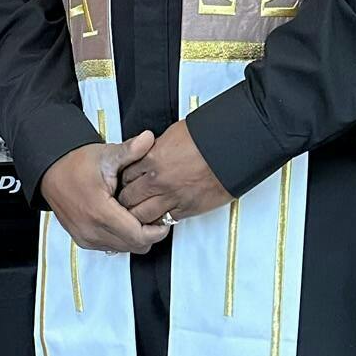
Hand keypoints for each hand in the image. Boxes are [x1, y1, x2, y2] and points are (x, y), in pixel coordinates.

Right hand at [41, 132, 171, 254]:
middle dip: (148, 234)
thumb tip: (148, 139)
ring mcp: (86, 237)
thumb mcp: (106, 155)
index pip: (138, 236)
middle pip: (133, 246)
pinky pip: (111, 247)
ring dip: (135, 237)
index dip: (156, 231)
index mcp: (99, 211)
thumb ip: (130, 150)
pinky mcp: (83, 240)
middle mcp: (91, 229)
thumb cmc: (75, 164)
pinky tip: (124, 220)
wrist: (51, 172)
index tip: (163, 219)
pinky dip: (122, 238)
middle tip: (154, 217)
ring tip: (138, 216)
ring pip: (123, 249)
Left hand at [116, 120, 230, 223]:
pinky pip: (166, 220)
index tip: (124, 183)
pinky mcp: (187, 208)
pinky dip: (160, 221)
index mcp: (153, 158)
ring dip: (139, 215)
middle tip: (126, 202)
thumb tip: (150, 151)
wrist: (232, 148)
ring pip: (143, 214)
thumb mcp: (174, 134)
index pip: (126, 176)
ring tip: (138, 214)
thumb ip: (158, 147)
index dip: (123, 181)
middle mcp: (159, 179)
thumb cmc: (209, 137)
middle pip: (129, 198)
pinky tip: (158, 219)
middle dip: (125, 201)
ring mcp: (172, 196)